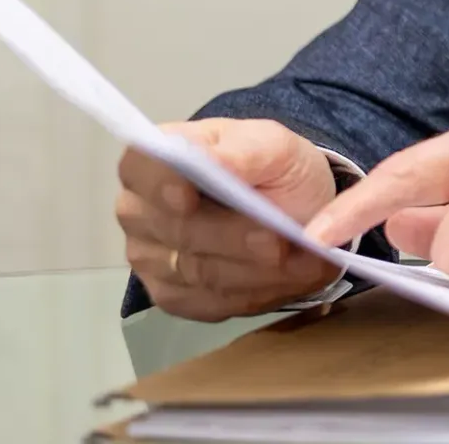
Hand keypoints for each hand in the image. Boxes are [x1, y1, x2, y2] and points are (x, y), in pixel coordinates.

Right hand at [117, 119, 342, 321]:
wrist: (291, 208)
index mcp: (157, 158)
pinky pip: (213, 303)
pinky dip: (260, 292)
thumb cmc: (275, 167)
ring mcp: (151, 257)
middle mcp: (140, 210)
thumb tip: (210, 160)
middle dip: (236, 238)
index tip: (189, 198)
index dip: (161, 184)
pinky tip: (292, 279)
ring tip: (309, 262)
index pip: (142, 168)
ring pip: (200, 273)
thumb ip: (242, 151)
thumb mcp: (275, 146)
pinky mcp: (174, 297)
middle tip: (284, 241)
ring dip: (259, 271)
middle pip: (179, 230)